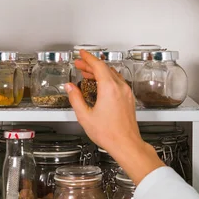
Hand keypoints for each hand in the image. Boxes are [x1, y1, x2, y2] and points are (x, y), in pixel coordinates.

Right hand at [64, 50, 164, 184]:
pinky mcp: (129, 98)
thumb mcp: (85, 116)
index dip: (88, 58)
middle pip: (105, 68)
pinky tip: (100, 84)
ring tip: (87, 74)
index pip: (98, 66)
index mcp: (109, 88)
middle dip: (91, 64)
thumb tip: (70, 87)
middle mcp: (120, 87)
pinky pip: (117, 81)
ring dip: (99, 71)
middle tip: (79, 64)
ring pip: (112, 74)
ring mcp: (126, 92)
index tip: (81, 54)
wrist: (126, 144)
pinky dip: (107, 78)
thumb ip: (75, 99)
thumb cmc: (109, 133)